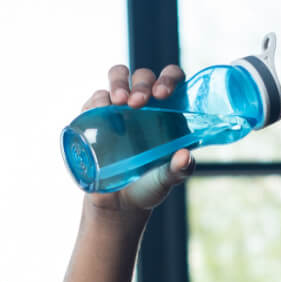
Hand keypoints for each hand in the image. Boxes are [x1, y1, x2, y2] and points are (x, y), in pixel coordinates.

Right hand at [83, 64, 194, 212]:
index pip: (171, 79)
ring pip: (118, 76)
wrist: (119, 205)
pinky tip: (99, 110)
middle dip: (141, 83)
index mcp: (167, 111)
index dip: (168, 78)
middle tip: (138, 103)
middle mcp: (144, 104)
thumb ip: (179, 170)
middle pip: (143, 76)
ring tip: (119, 101)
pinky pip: (95, 99)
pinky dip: (96, 100)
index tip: (162, 94)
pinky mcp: (97, 117)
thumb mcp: (166, 180)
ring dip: (118, 82)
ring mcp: (119, 108)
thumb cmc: (148, 187)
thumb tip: (185, 156)